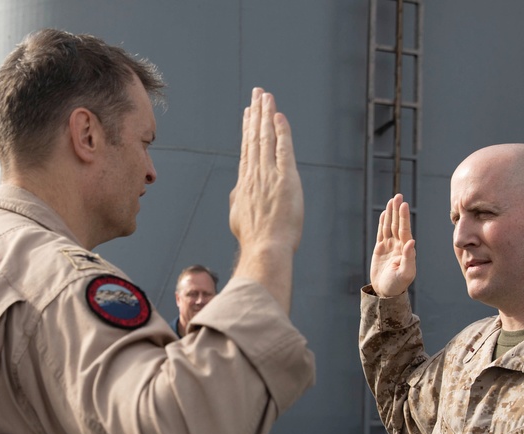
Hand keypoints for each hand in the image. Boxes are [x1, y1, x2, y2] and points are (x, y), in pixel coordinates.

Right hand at [229, 88, 303, 255]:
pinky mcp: (285, 179)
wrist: (265, 248)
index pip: (247, 149)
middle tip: (257, 94)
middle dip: (256, 113)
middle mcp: (254, 175)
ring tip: (266, 96)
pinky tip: (279, 116)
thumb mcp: (238, 217)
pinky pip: (283, 148)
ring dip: (266, 115)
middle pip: (255, 137)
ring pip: (266, 138)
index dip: (248, 129)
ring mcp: (269, 175)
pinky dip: (281, 131)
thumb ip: (239, 199)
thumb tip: (237, 191)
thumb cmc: (254, 239)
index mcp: (244, 183)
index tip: (248, 113)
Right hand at [370, 194, 415, 296]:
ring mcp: (389, 246)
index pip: (404, 230)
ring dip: (391, 214)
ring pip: (389, 226)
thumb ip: (409, 258)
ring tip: (392, 200)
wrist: (386, 293)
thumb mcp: (405, 273)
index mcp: (406, 250)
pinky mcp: (380, 249)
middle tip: (398, 196)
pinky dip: (383, 223)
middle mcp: (399, 246)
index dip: (403, 217)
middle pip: (397, 224)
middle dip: (397, 210)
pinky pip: (382, 233)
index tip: (403, 204)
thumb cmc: (397, 285)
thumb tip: (411, 242)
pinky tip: (385, 213)